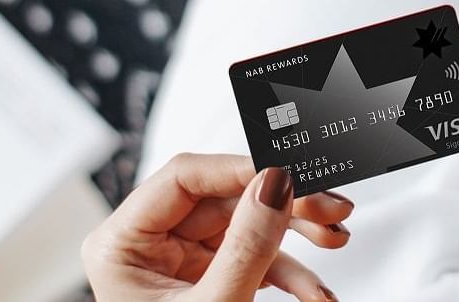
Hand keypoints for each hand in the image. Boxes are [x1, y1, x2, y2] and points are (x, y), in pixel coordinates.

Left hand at [81, 154, 353, 300]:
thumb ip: (247, 245)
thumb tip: (275, 184)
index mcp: (121, 244)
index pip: (185, 177)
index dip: (242, 169)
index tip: (292, 175)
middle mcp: (147, 246)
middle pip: (224, 198)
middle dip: (284, 206)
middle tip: (331, 209)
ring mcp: (178, 264)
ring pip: (246, 226)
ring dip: (296, 241)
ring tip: (337, 241)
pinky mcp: (207, 281)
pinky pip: (254, 260)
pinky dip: (290, 276)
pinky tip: (316, 293)